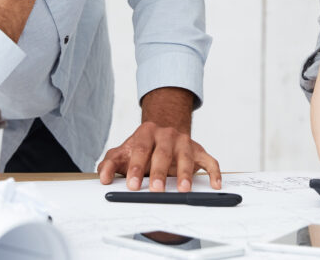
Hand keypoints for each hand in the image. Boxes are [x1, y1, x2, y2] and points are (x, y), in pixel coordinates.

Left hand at [97, 122, 222, 191]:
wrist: (162, 131)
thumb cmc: (141, 147)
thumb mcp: (123, 152)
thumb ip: (111, 164)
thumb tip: (104, 178)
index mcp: (146, 132)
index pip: (141, 149)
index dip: (136, 167)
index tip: (132, 185)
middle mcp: (166, 134)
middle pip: (163, 152)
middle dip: (159, 172)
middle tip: (156, 189)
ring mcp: (184, 141)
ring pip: (186, 156)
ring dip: (185, 173)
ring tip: (182, 189)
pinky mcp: (198, 150)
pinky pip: (209, 160)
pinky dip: (214, 171)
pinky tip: (215, 184)